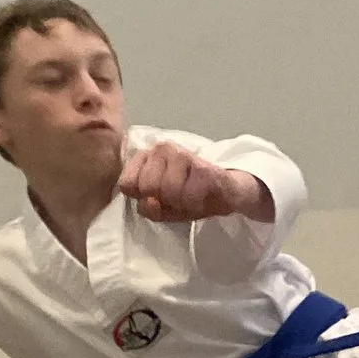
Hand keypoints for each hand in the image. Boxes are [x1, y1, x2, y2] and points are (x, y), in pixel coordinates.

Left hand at [118, 142, 269, 222]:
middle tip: (180, 199)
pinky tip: (204, 197)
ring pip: (166, 189)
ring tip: (192, 197)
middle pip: (146, 187)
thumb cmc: (195, 197)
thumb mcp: (165, 209)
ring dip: (181, 202)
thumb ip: (148, 209)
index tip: (159, 199)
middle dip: (164, 200)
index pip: (126, 184)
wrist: (232, 191)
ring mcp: (182, 154)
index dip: (143, 199)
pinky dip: (195, 204)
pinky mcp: (203, 166)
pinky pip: (188, 195)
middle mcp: (162, 148)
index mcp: (147, 157)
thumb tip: (150, 202)